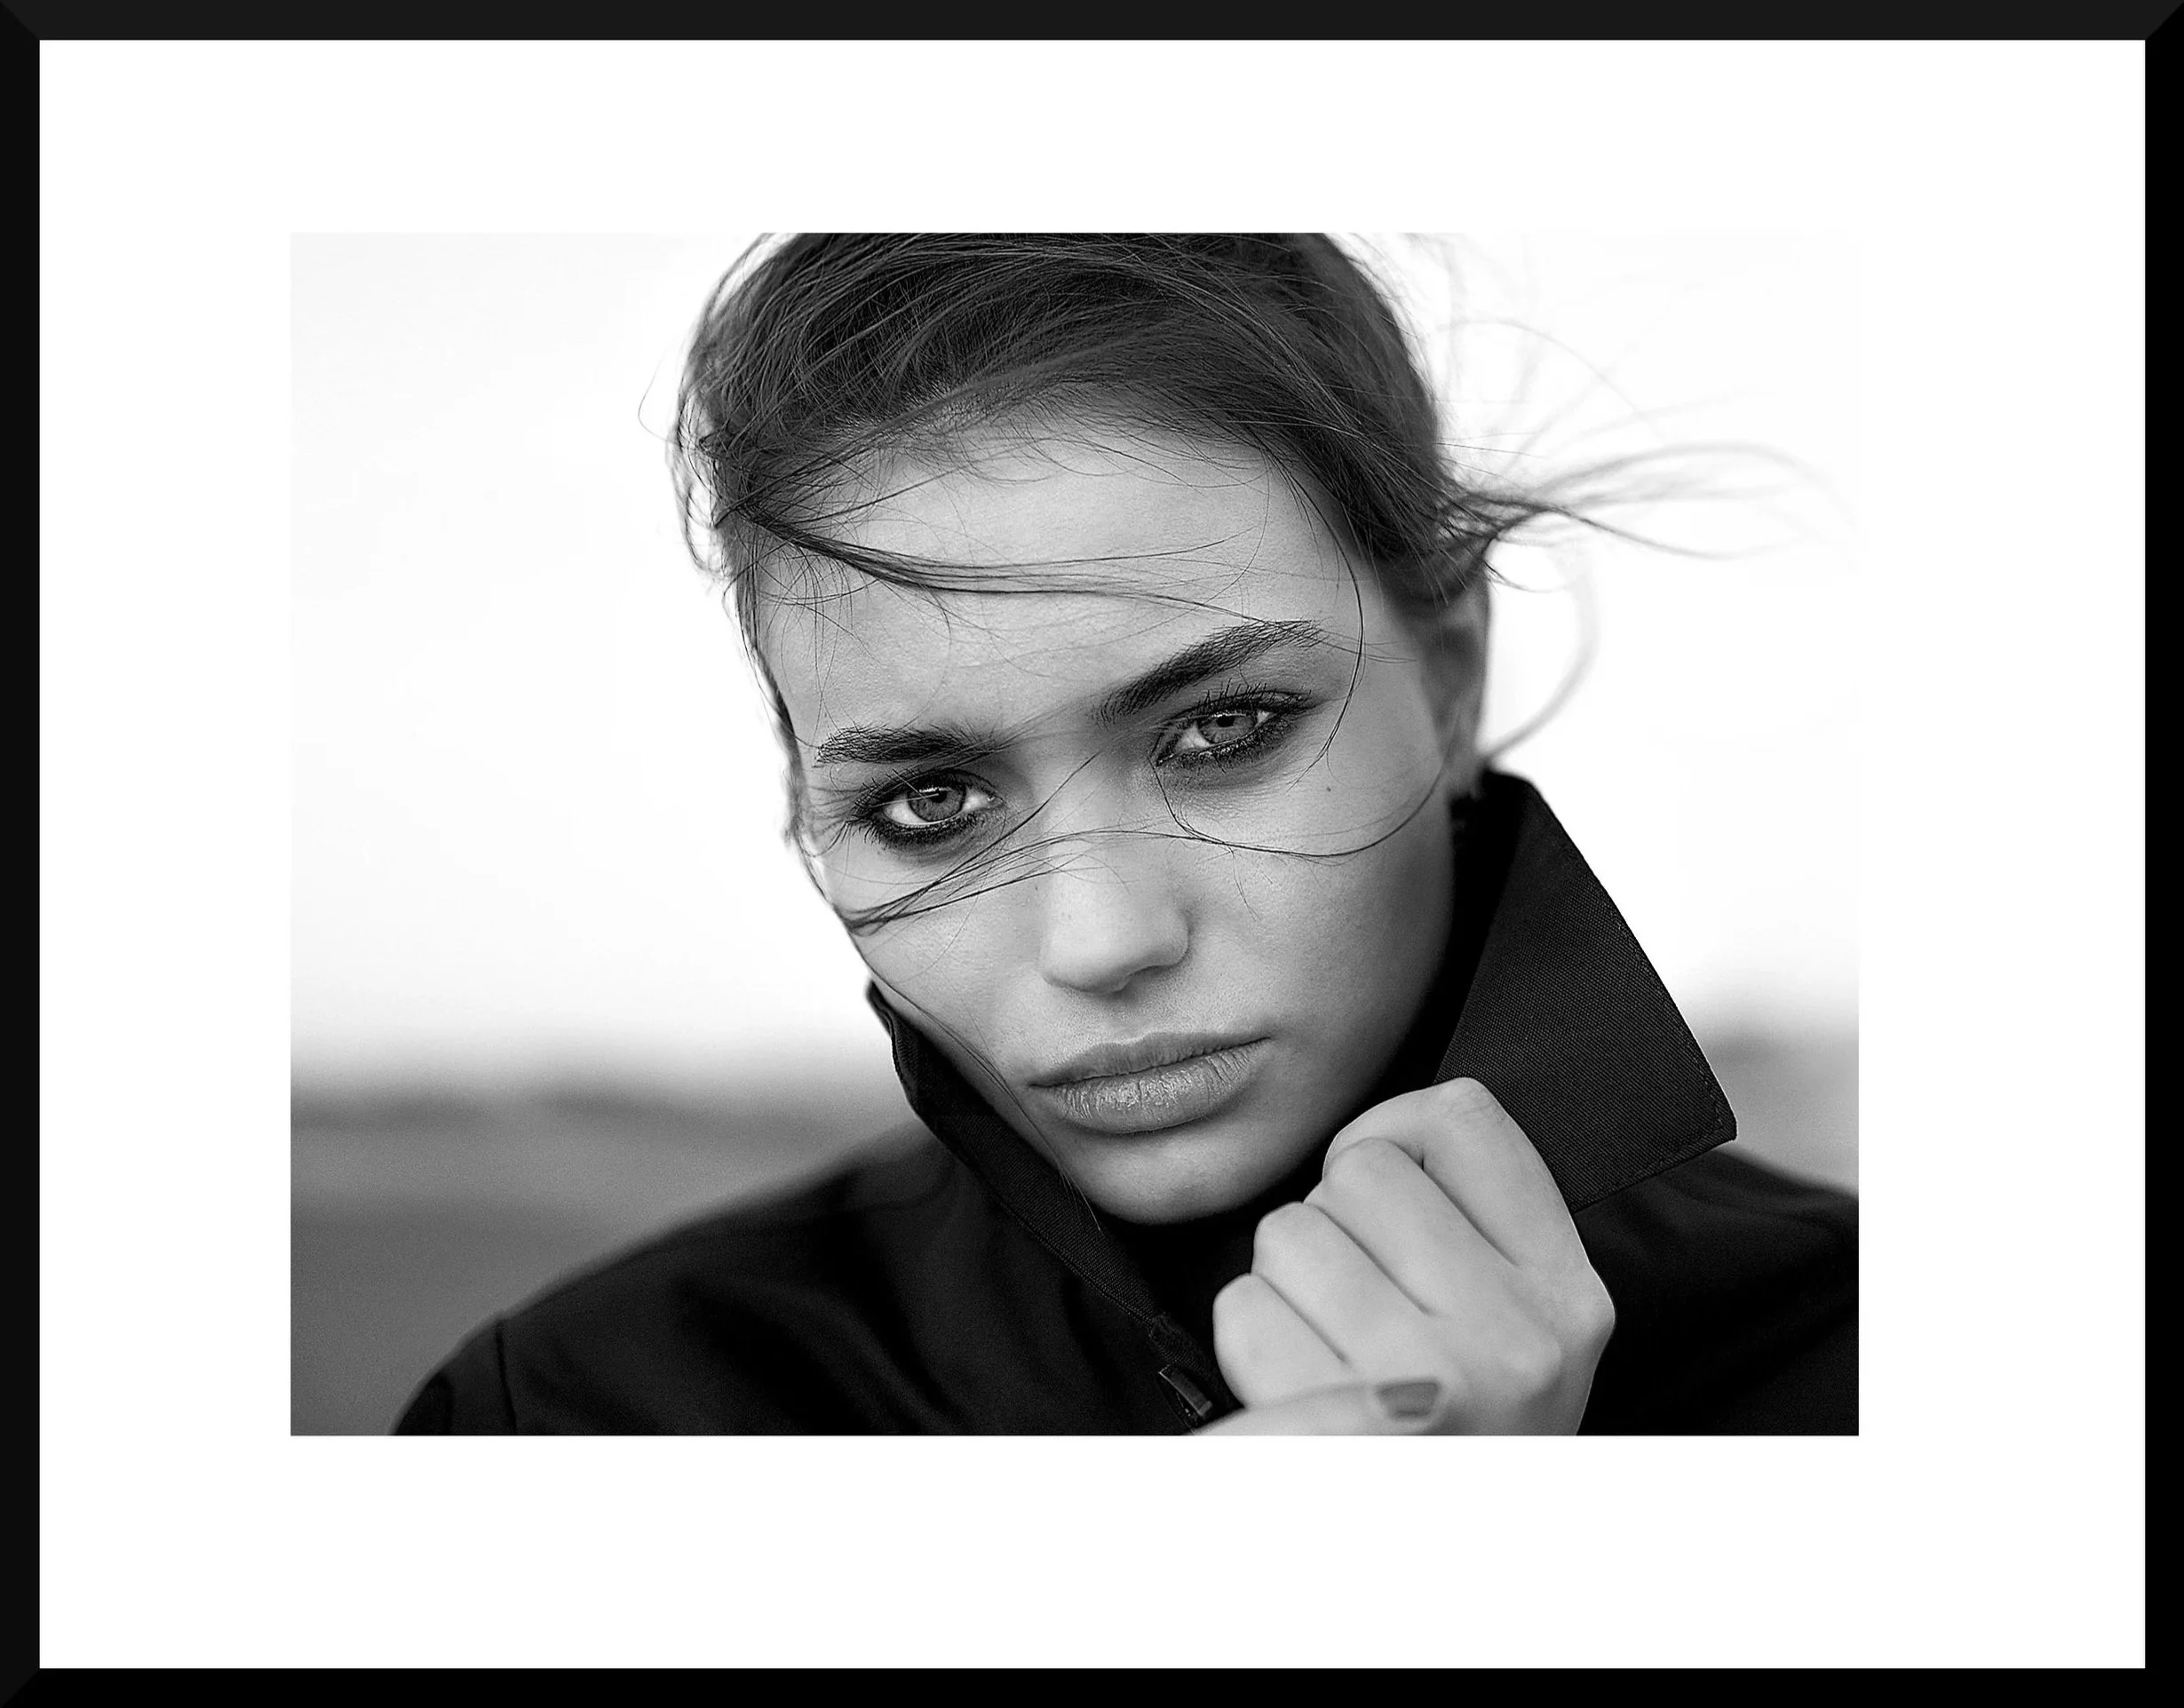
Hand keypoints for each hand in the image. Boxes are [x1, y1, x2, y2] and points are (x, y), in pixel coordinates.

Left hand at [1196, 1077, 1614, 1434]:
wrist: (1444, 1593)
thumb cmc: (1453, 1432)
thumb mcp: (1511, 1328)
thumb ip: (1472, 1227)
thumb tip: (1378, 1134)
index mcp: (1568, 1295)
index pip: (1464, 1119)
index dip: (1393, 1136)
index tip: (1384, 1191)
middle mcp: (1518, 1338)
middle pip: (1360, 1170)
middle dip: (1332, 1223)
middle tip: (1358, 1304)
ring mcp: (1434, 1385)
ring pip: (1289, 1232)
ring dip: (1283, 1283)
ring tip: (1330, 1349)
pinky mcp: (1343, 1426)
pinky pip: (1245, 1308)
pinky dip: (1251, 1342)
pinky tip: (1298, 1387)